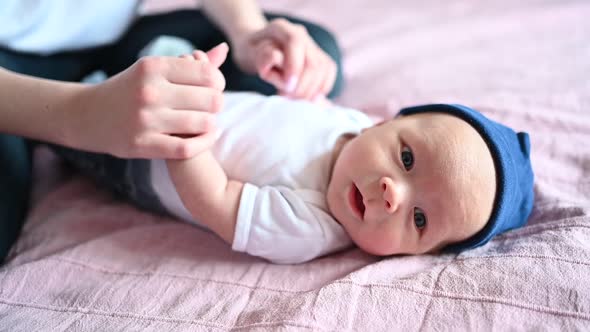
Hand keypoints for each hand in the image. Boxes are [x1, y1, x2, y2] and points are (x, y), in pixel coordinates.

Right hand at [69, 43, 228, 158]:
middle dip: (216, 104)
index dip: (218, 82)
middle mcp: (149, 91)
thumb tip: (222, 52)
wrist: (88, 115)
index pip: (208, 74)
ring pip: (203, 123)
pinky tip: (208, 137)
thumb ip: (191, 64)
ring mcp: (145, 119)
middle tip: (210, 107)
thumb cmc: (131, 89)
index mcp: (153, 67)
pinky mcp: (142, 144)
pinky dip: (205, 143)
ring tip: (208, 122)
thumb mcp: (154, 70)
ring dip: (211, 124)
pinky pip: (188, 148)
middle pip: (211, 99)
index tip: (214, 88)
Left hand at [232, 19, 336, 100]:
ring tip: (293, 98)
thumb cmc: (251, 52)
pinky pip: (329, 72)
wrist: (258, 48)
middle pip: (313, 61)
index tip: (287, 87)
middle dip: (302, 86)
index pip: (295, 42)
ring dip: (310, 90)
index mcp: (280, 28)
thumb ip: (262, 58)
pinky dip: (320, 88)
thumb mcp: (247, 54)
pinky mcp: (320, 56)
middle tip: (287, 98)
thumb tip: (280, 65)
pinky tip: (307, 97)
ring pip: (323, 68)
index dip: (294, 67)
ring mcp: (312, 44)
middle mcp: (300, 33)